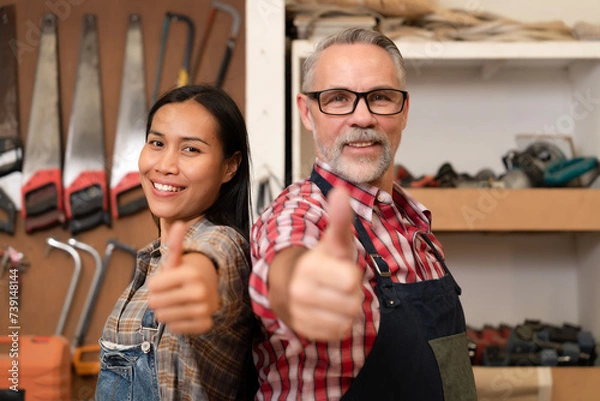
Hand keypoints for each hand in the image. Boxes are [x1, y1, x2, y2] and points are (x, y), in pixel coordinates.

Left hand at [148, 221, 219, 333]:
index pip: (152, 286)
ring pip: (163, 317)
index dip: (154, 284)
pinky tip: (184, 313)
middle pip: (156, 303)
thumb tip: (179, 223)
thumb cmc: (185, 275)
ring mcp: (204, 309)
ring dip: (166, 311)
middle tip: (169, 294)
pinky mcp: (205, 324)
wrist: (209, 290)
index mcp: (192, 273)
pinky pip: (175, 328)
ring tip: (176, 303)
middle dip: (158, 299)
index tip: (165, 281)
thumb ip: (175, 244)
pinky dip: (176, 322)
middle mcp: (200, 291)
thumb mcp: (177, 261)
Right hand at [286, 188, 362, 340]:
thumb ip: (339, 218)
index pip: (352, 280)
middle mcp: (300, 292)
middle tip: (339, 285)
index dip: (353, 274)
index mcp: (309, 267)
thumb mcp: (331, 240)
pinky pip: (338, 332)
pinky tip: (329, 311)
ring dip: (347, 309)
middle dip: (352, 294)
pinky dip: (339, 324)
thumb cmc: (317, 260)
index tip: (341, 269)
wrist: (284, 283)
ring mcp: (300, 313)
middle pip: (352, 302)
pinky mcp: (303, 330)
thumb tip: (341, 191)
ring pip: (347, 319)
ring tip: (334, 297)